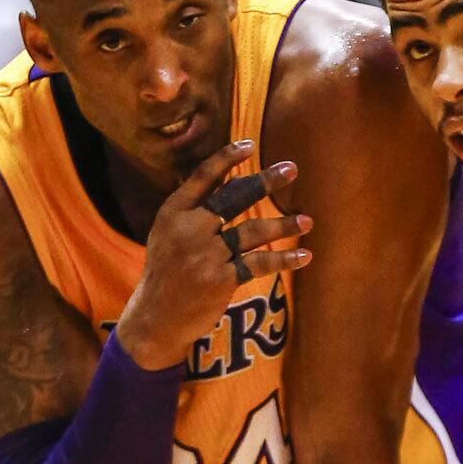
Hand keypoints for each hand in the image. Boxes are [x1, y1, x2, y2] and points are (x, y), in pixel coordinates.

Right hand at [115, 139, 312, 369]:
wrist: (154, 318)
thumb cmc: (167, 272)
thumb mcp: (167, 233)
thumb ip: (193, 207)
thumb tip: (230, 175)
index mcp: (173, 213)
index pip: (203, 177)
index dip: (227, 158)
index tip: (250, 145)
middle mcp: (189, 229)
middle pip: (234, 198)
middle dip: (265, 181)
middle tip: (292, 169)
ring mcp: (205, 255)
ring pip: (253, 231)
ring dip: (284, 225)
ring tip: (307, 221)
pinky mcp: (220, 280)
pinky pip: (259, 264)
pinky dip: (283, 259)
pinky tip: (303, 256)